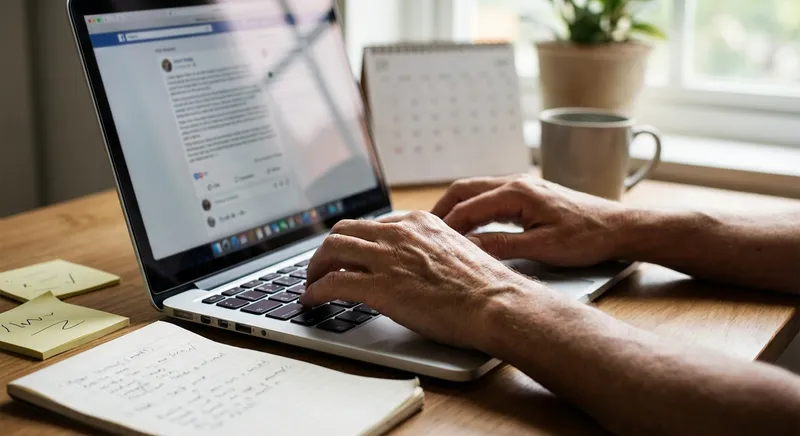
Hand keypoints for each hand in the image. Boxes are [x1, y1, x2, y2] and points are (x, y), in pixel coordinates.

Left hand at [299, 211, 535, 348]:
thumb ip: (428, 251)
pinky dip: (315, 291)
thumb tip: (414, 266)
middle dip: (328, 250)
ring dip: (315, 267)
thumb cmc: (485, 287)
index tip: (350, 255)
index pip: (372, 225)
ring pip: (331, 250)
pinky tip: (312, 300)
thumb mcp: (455, 252)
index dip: (355, 242)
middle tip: (322, 266)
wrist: (495, 303)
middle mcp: (399, 233)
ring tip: (311, 283)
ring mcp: (387, 258)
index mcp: (418, 222)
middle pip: (344, 231)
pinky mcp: (379, 287)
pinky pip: (332, 283)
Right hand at [431, 175, 631, 266]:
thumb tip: (468, 249)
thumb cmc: (587, 237)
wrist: (619, 228)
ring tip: (440, 230)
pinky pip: (491, 197)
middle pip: (464, 189)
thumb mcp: (542, 247)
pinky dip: (473, 209)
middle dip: (442, 210)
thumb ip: (502, 246)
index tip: (430, 243)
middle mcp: (516, 183)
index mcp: (516, 193)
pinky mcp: (529, 195)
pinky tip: (470, 226)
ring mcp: (522, 187)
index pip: (467, 207)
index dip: (446, 226)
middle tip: (424, 231)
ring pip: (476, 191)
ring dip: (456, 208)